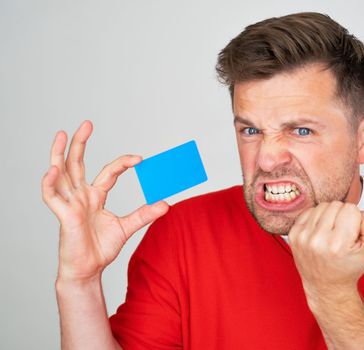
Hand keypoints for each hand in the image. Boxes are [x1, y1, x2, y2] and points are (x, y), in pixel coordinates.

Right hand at [41, 120, 168, 282]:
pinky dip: (51, 182)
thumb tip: (167, 203)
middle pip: (77, 164)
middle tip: (87, 123)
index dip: (123, 163)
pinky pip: (52, 196)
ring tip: (61, 134)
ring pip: (61, 174)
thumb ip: (145, 214)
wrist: (88, 270)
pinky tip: (54, 168)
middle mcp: (81, 196)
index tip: (140, 158)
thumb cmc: (100, 249)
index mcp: (95, 197)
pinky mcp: (64, 215)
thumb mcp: (127, 227)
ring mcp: (71, 204)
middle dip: (80, 143)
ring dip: (59, 154)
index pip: (108, 172)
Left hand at [288, 201, 363, 306]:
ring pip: (322, 206)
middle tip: (342, 234)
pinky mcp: (293, 235)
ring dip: (330, 216)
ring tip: (332, 233)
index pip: (350, 208)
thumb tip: (361, 209)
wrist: (326, 285)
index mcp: (337, 244)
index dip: (356, 219)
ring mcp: (302, 237)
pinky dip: (317, 218)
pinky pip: (309, 211)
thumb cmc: (350, 266)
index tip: (353, 234)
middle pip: (336, 205)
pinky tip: (321, 232)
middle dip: (342, 216)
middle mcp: (317, 240)